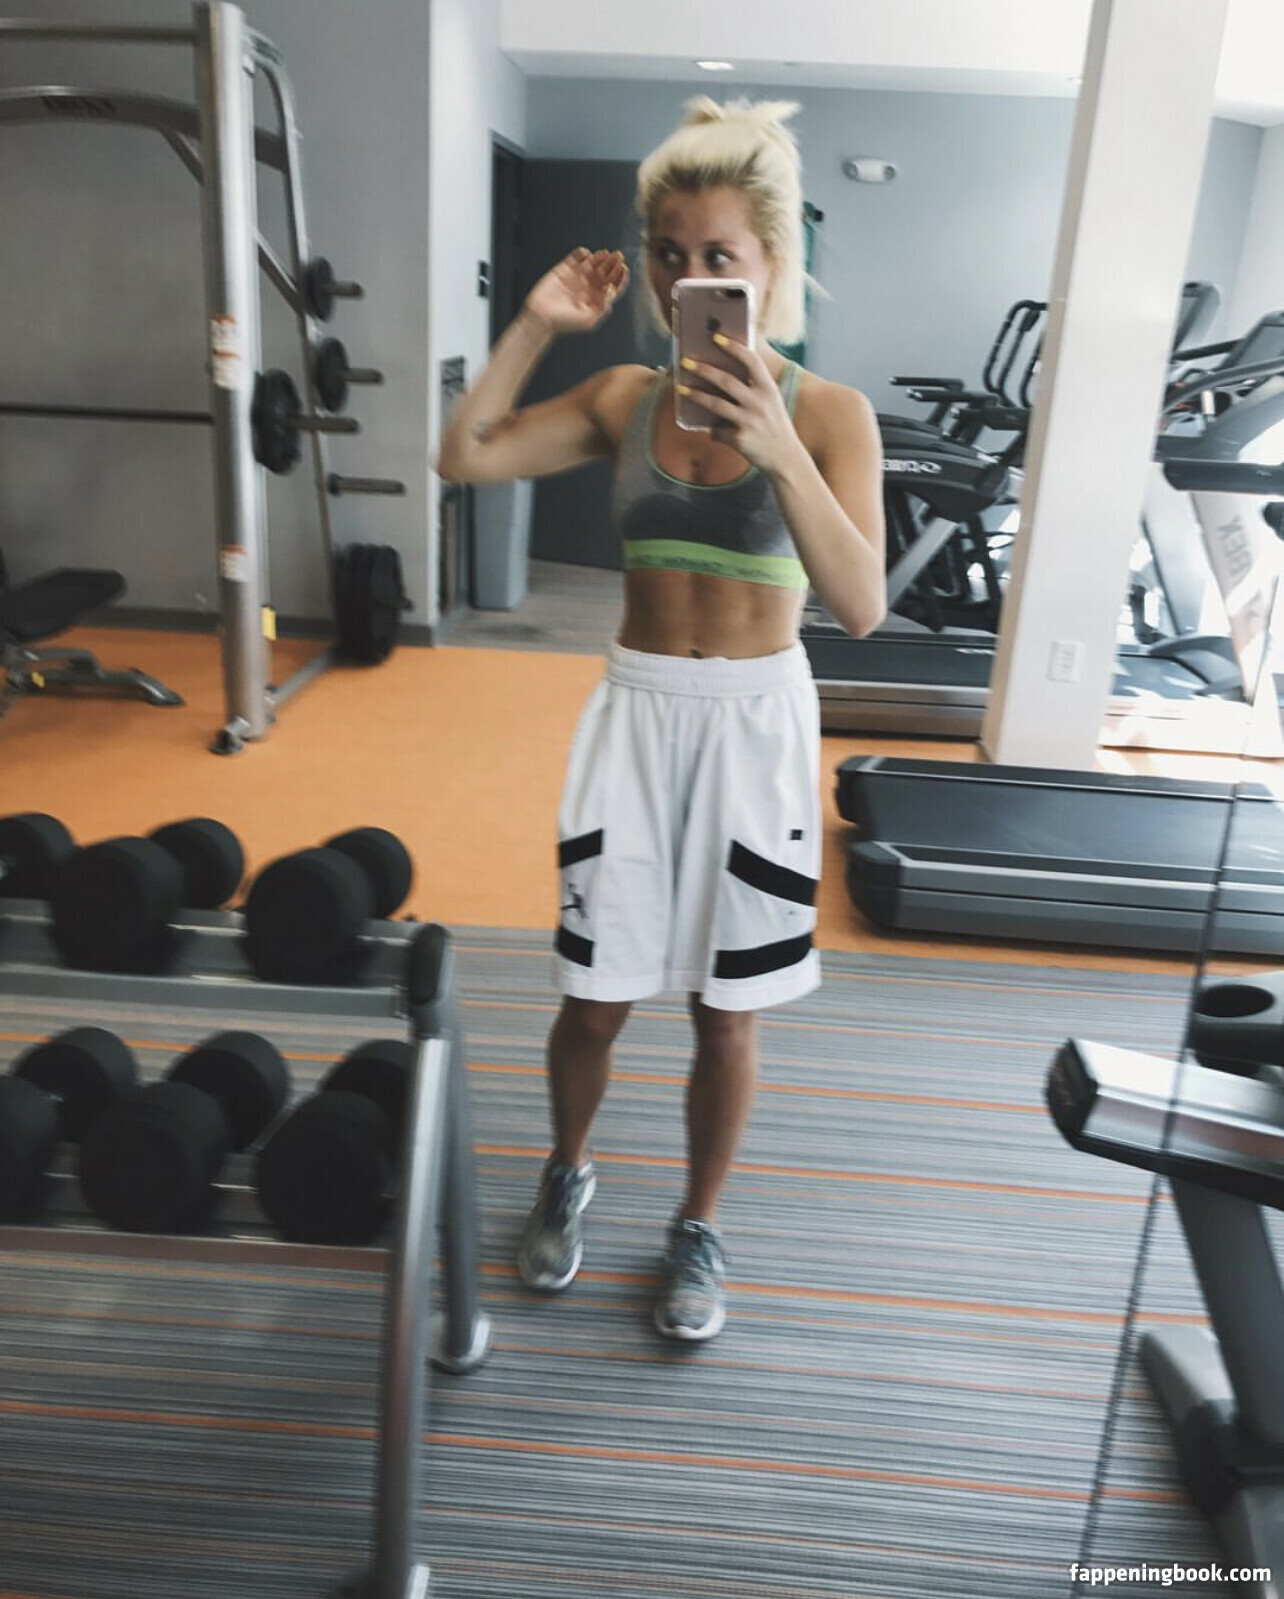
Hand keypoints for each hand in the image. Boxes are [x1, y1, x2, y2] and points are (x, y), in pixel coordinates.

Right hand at [523, 248, 628, 336]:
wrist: (541, 317)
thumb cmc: (565, 323)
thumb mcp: (588, 320)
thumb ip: (602, 307)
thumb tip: (612, 289)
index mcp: (598, 299)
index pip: (615, 285)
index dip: (621, 276)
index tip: (624, 268)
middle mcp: (589, 287)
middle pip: (607, 271)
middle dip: (613, 263)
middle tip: (618, 256)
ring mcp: (577, 277)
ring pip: (594, 262)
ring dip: (601, 256)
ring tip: (605, 254)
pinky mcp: (565, 269)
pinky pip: (576, 257)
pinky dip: (582, 253)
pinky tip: (586, 254)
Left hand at [677, 336, 804, 475]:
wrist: (785, 457)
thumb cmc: (773, 425)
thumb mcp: (771, 401)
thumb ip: (754, 387)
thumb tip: (720, 376)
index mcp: (768, 389)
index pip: (751, 361)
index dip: (734, 347)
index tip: (716, 337)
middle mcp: (759, 402)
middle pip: (726, 381)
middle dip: (703, 370)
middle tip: (685, 361)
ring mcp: (749, 420)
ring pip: (716, 404)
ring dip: (696, 395)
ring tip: (681, 388)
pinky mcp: (739, 438)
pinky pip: (718, 429)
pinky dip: (711, 429)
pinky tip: (706, 428)